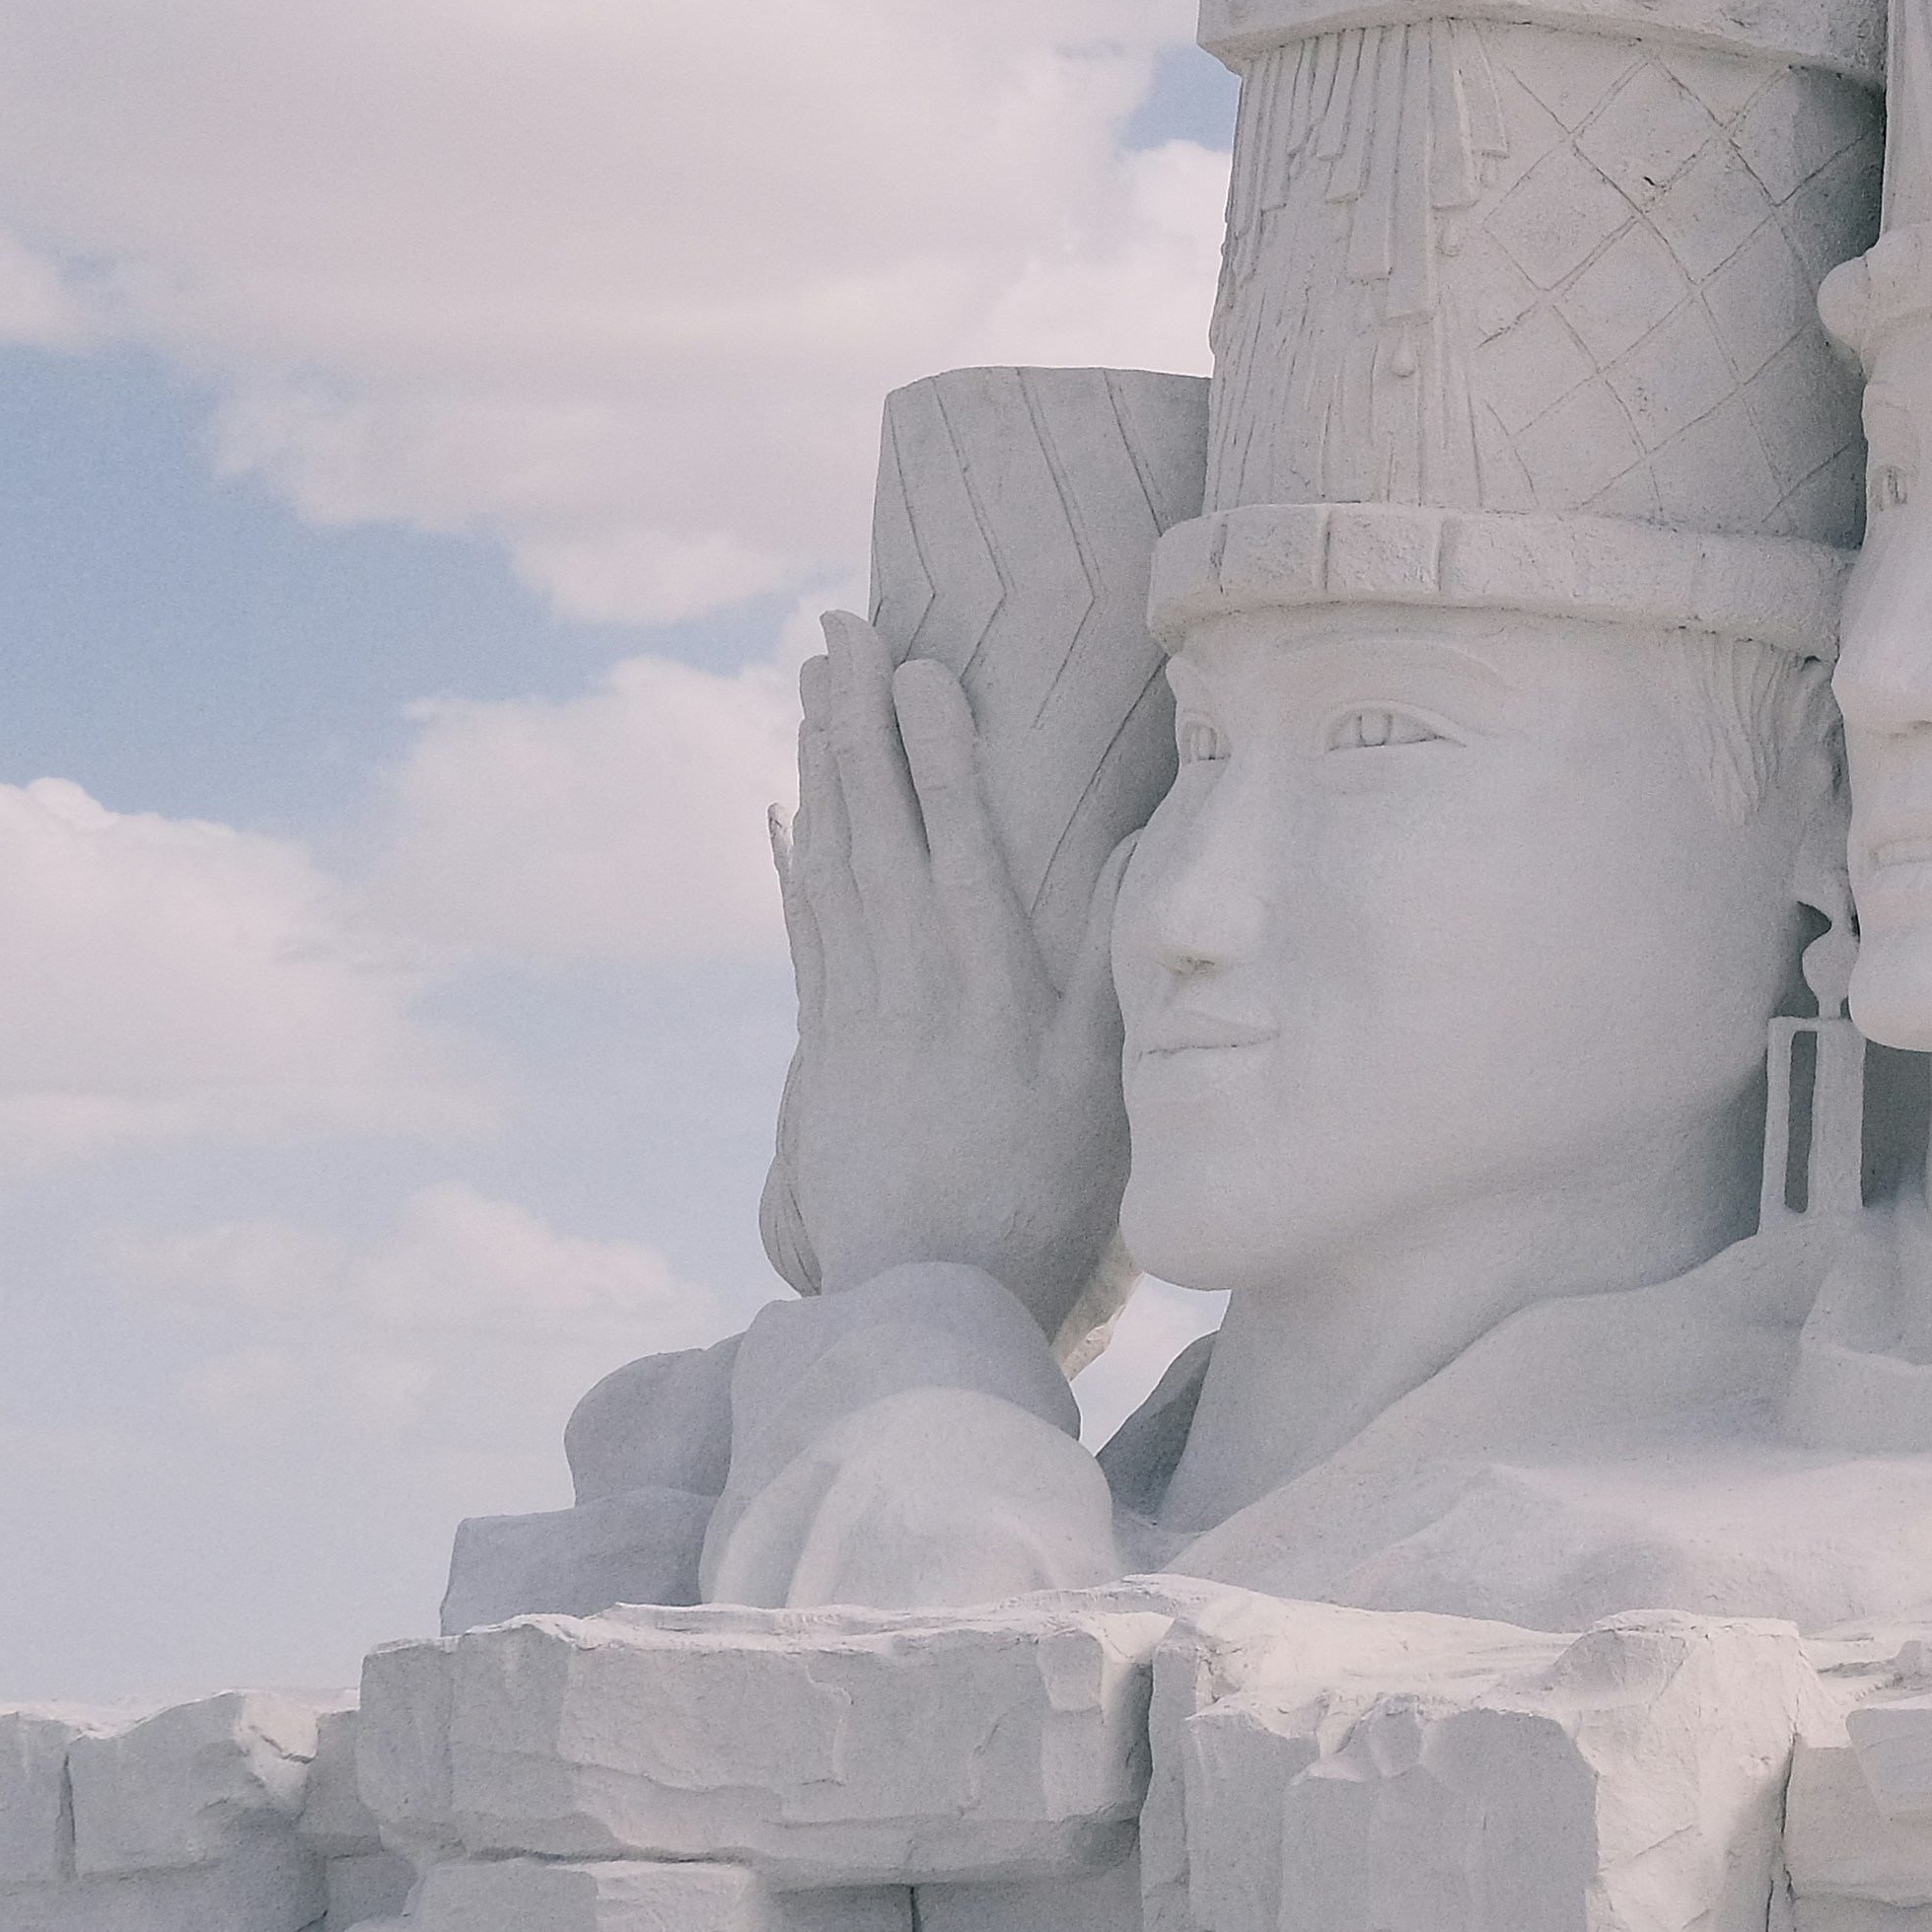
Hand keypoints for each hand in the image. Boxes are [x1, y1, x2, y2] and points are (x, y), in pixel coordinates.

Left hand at [760, 612, 1130, 1340]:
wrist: (925, 1299)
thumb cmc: (1042, 1194)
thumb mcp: (1101, 1085)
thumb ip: (1114, 964)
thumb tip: (1145, 849)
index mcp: (985, 983)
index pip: (955, 836)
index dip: (934, 746)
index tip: (918, 665)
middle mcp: (911, 982)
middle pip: (876, 826)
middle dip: (856, 722)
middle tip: (837, 632)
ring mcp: (858, 1014)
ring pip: (831, 863)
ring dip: (820, 770)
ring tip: (810, 690)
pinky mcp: (828, 1052)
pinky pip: (805, 931)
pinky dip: (793, 862)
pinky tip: (787, 815)